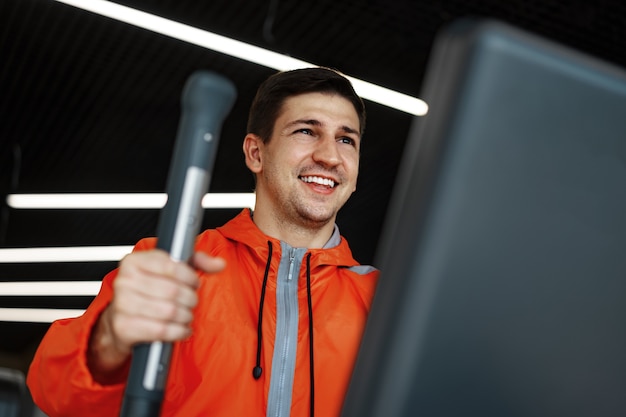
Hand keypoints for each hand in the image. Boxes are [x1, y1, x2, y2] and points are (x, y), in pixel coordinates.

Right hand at [87, 250, 224, 382]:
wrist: (118, 320)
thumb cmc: (146, 292)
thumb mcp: (169, 270)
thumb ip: (196, 261)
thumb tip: (219, 263)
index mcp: (134, 261)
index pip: (172, 266)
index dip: (190, 277)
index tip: (194, 283)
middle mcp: (124, 281)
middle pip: (173, 291)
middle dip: (190, 299)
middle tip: (191, 302)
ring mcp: (122, 304)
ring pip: (169, 311)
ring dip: (185, 316)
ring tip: (186, 315)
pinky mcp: (124, 327)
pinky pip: (161, 330)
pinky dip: (178, 332)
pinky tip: (181, 329)